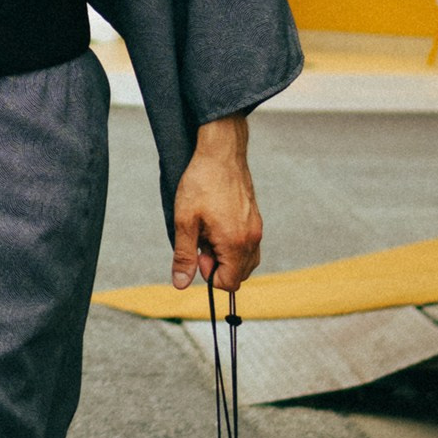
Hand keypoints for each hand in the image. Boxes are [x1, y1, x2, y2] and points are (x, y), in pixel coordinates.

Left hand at [171, 116, 260, 293]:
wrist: (221, 153)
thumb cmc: (201, 183)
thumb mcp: (185, 221)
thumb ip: (184, 256)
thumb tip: (181, 284)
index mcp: (235, 243)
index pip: (229, 283)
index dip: (209, 275)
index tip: (199, 253)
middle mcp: (252, 239)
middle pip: (239, 275)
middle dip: (218, 266)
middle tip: (202, 240)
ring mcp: (257, 229)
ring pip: (245, 261)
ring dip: (225, 255)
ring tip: (209, 231)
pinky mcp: (256, 220)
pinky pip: (248, 245)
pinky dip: (233, 244)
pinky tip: (217, 224)